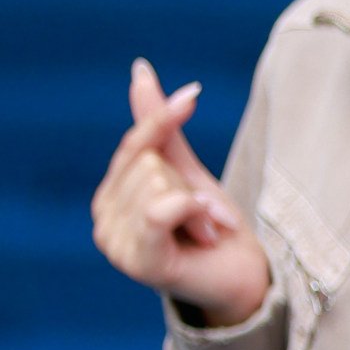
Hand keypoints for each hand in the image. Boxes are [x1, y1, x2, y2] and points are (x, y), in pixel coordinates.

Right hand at [92, 60, 270, 322]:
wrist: (244, 279)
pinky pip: (161, 210)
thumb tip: (139, 70)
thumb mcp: (188, 171)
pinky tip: (207, 233)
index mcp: (111, 194)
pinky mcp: (138, 262)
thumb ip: (160, 128)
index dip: (164, 118)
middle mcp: (104, 217)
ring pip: (159, 184)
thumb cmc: (214, 229)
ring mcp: (115, 242)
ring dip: (200, 206)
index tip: (195, 95)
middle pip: (150, 164)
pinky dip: (193, 211)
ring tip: (207, 232)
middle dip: (192, 185)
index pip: (134, 142)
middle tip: (207, 218)